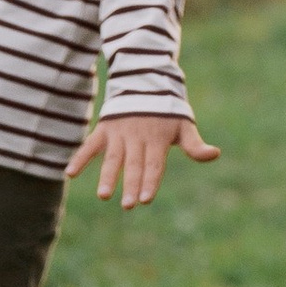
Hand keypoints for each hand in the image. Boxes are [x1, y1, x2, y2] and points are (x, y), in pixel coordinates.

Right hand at [67, 111, 220, 205]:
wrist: (145, 80)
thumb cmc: (168, 111)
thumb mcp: (184, 125)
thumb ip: (195, 145)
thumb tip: (215, 154)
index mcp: (158, 138)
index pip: (154, 164)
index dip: (150, 181)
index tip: (146, 199)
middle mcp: (138, 136)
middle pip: (134, 165)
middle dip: (131, 185)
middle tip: (128, 205)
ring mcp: (120, 132)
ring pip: (113, 158)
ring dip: (108, 176)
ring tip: (104, 195)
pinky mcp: (105, 128)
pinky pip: (90, 144)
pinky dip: (80, 158)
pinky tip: (70, 174)